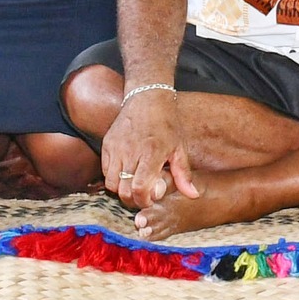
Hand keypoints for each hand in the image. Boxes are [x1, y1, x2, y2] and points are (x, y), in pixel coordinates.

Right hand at [99, 86, 195, 209]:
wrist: (147, 98)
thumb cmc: (166, 124)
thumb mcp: (179, 148)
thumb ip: (184, 174)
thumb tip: (193, 195)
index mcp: (151, 153)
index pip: (139, 188)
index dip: (144, 201)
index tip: (151, 200)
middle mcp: (130, 152)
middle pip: (123, 191)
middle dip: (133, 200)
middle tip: (142, 196)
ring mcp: (116, 148)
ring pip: (111, 183)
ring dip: (122, 190)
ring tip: (133, 185)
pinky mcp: (107, 144)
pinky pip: (105, 171)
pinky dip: (113, 177)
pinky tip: (126, 173)